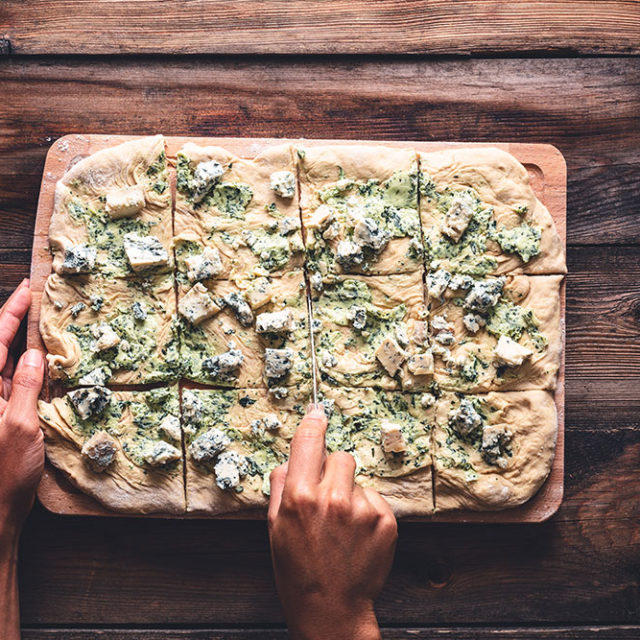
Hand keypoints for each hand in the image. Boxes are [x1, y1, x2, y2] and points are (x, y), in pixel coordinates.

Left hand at [0, 280, 44, 536]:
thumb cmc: (3, 472)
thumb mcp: (20, 426)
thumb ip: (25, 387)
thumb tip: (32, 354)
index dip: (10, 311)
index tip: (28, 288)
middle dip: (16, 319)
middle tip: (37, 296)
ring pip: (7, 363)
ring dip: (24, 341)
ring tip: (45, 320)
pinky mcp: (4, 415)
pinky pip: (18, 382)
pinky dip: (31, 367)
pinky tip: (46, 358)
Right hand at [268, 405, 396, 639]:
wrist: (331, 608)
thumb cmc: (297, 569)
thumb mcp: (274, 526)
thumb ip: (281, 485)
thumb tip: (290, 458)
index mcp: (299, 496)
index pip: (308, 441)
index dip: (313, 422)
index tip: (318, 412)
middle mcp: (332, 498)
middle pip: (340, 456)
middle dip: (332, 470)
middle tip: (326, 498)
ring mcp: (362, 509)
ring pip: (357, 478)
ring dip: (349, 491)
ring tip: (341, 524)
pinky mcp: (386, 520)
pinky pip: (374, 498)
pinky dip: (366, 510)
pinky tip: (357, 535)